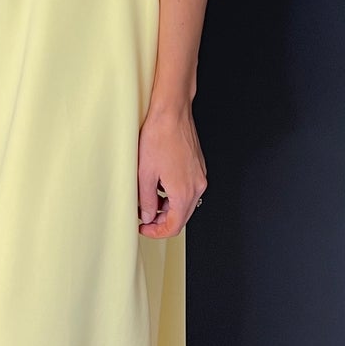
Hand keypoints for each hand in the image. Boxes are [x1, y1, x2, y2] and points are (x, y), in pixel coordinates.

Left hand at [137, 102, 207, 236]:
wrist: (172, 112)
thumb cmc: (159, 136)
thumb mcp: (145, 174)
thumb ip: (147, 201)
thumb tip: (148, 216)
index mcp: (184, 191)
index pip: (174, 226)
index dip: (157, 232)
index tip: (144, 228)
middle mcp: (197, 186)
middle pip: (182, 217)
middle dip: (162, 221)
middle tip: (144, 218)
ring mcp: (200, 175)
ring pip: (185, 203)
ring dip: (168, 207)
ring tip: (149, 198)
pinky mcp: (198, 166)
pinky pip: (188, 189)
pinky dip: (174, 193)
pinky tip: (160, 183)